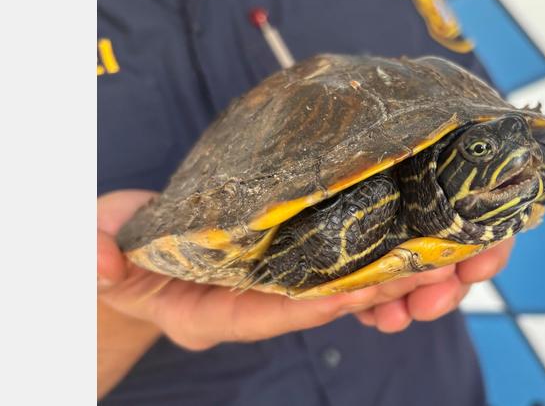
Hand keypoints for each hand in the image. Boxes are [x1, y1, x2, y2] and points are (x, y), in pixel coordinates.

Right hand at [99, 190, 509, 349]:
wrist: (136, 253)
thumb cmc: (119, 254)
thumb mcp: (103, 253)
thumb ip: (103, 257)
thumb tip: (100, 255)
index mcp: (217, 308)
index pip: (273, 309)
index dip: (316, 302)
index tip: (360, 293)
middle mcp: (258, 298)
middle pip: (326, 300)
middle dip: (377, 290)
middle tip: (430, 271)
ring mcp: (277, 279)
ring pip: (344, 285)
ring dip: (392, 273)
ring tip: (443, 256)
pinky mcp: (289, 255)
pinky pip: (340, 261)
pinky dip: (376, 251)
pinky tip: (413, 235)